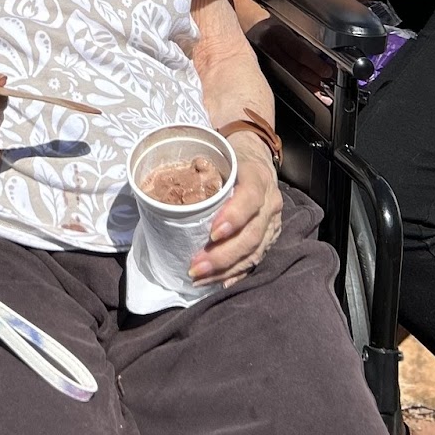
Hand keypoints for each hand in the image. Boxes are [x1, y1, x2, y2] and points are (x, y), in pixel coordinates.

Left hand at [189, 135, 281, 286]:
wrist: (256, 156)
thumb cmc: (231, 155)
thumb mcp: (220, 151)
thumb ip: (201, 162)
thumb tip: (162, 171)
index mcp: (257, 177)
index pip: (250, 199)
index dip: (234, 217)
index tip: (212, 233)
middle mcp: (270, 202)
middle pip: (252, 235)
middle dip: (223, 255)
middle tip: (195, 266)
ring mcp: (273, 223)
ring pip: (254, 252)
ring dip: (226, 269)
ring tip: (199, 278)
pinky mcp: (270, 238)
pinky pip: (256, 260)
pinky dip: (237, 274)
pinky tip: (220, 282)